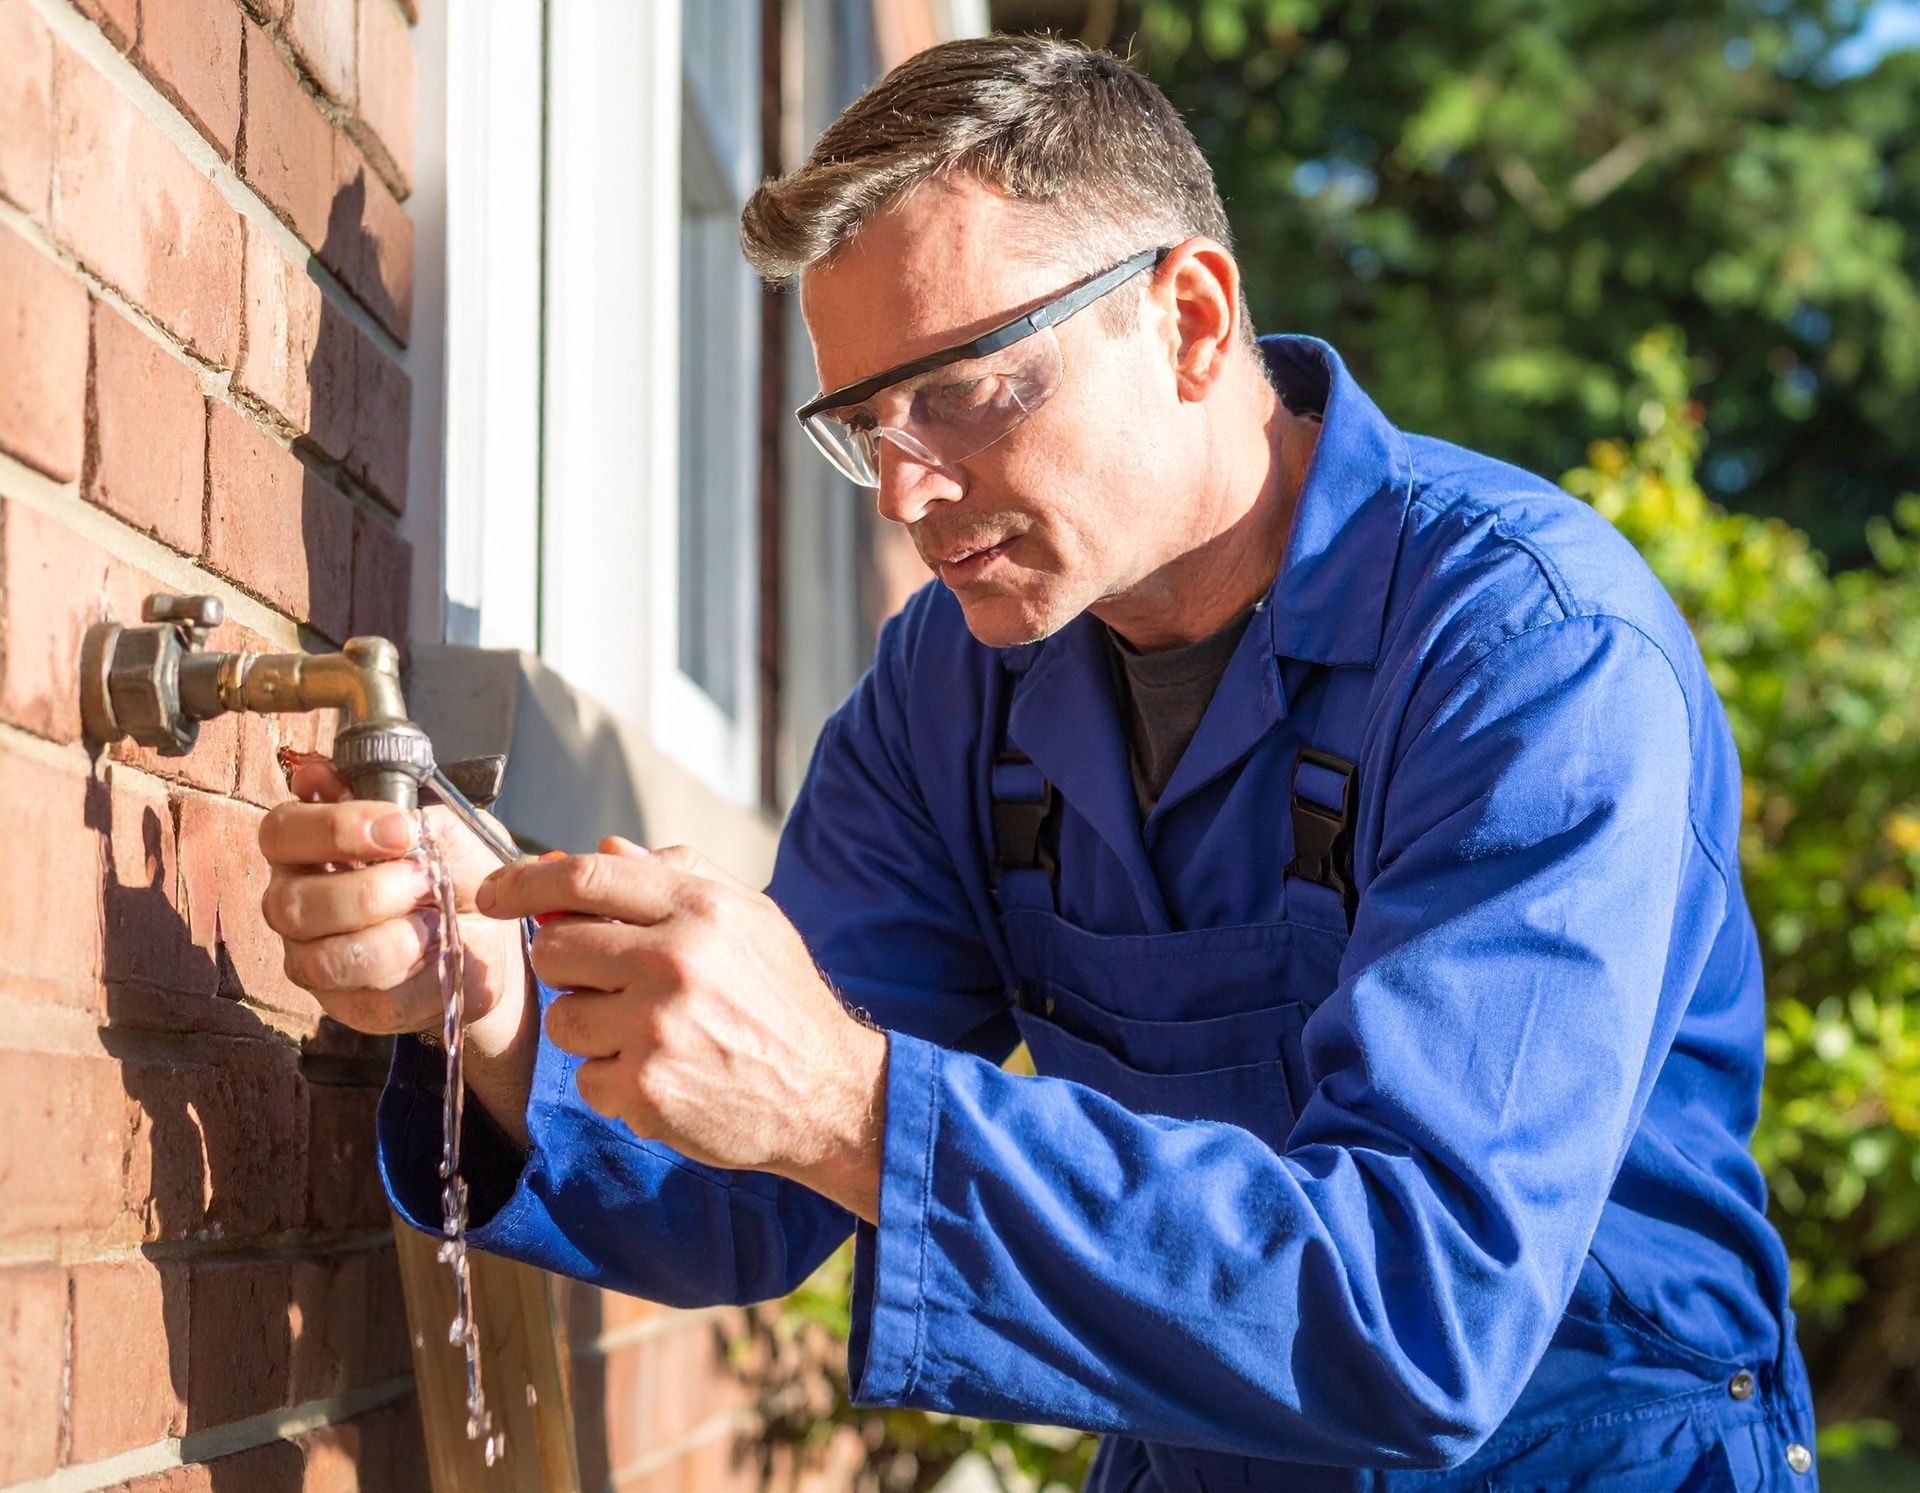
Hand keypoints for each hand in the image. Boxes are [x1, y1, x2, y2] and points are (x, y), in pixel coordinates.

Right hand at [258, 761, 527, 1053]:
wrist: (499, 930)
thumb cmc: (459, 868)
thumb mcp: (445, 823)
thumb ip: (390, 798)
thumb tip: (318, 774)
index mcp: (310, 847)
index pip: (281, 833)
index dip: (334, 829)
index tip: (401, 828)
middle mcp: (298, 903)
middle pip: (292, 906)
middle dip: (369, 892)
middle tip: (425, 879)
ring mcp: (316, 960)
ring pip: (326, 960)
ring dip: (396, 937)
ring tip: (438, 918)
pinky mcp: (352, 1006)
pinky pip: (374, 1000)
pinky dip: (420, 975)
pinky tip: (440, 952)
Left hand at [476, 838, 888, 1221]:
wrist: (827, 1092)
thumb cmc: (782, 1001)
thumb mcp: (750, 918)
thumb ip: (679, 876)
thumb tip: (605, 850)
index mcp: (699, 909)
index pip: (584, 878)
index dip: (524, 881)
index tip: (495, 891)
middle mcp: (674, 961)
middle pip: (556, 948)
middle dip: (571, 967)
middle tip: (617, 984)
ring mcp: (656, 1028)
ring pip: (563, 1018)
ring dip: (594, 1030)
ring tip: (653, 1036)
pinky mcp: (646, 1089)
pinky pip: (587, 1078)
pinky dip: (616, 1082)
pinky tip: (666, 1076)